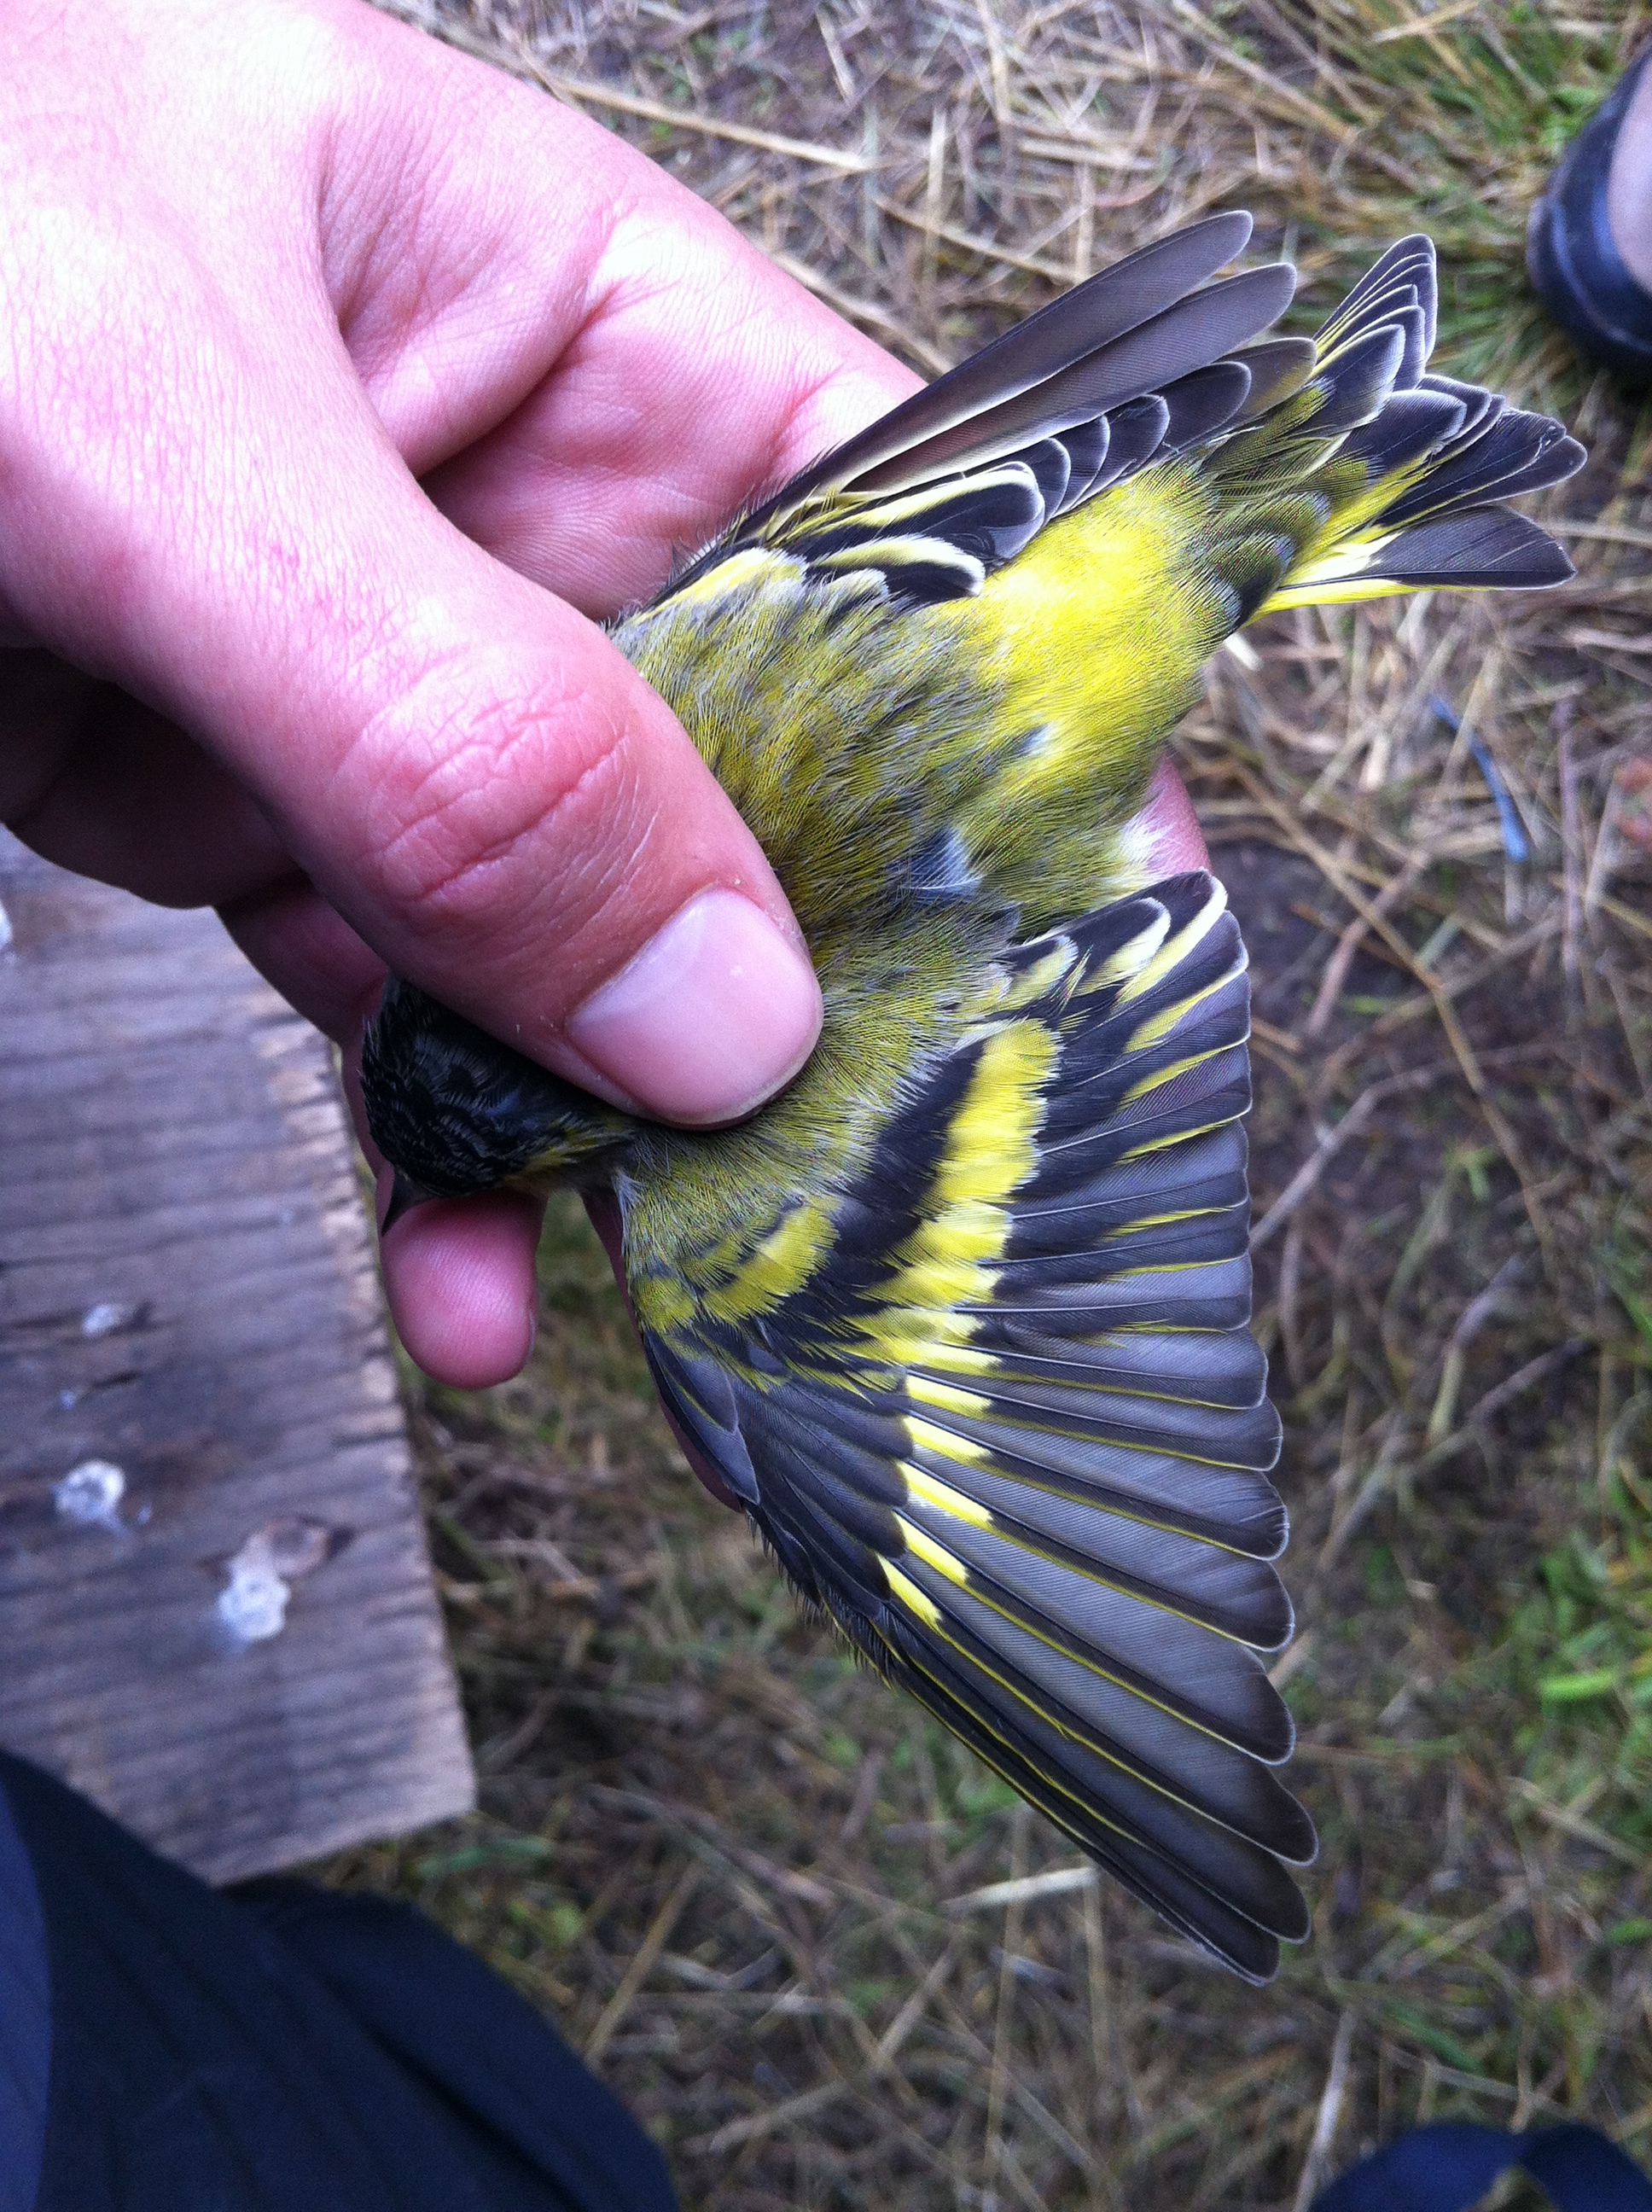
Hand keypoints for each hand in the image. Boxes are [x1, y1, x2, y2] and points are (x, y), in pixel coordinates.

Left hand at [0, 0, 1206, 1389]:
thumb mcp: (149, 430)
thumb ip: (450, 718)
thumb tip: (725, 998)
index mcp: (575, 318)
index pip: (906, 534)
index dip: (1035, 745)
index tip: (1104, 970)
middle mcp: (523, 510)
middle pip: (776, 786)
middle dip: (829, 1008)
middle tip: (886, 1213)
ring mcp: (399, 687)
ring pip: (598, 946)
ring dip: (634, 1140)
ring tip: (666, 1300)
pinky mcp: (271, 824)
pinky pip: (422, 1018)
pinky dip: (458, 1158)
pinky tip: (479, 1273)